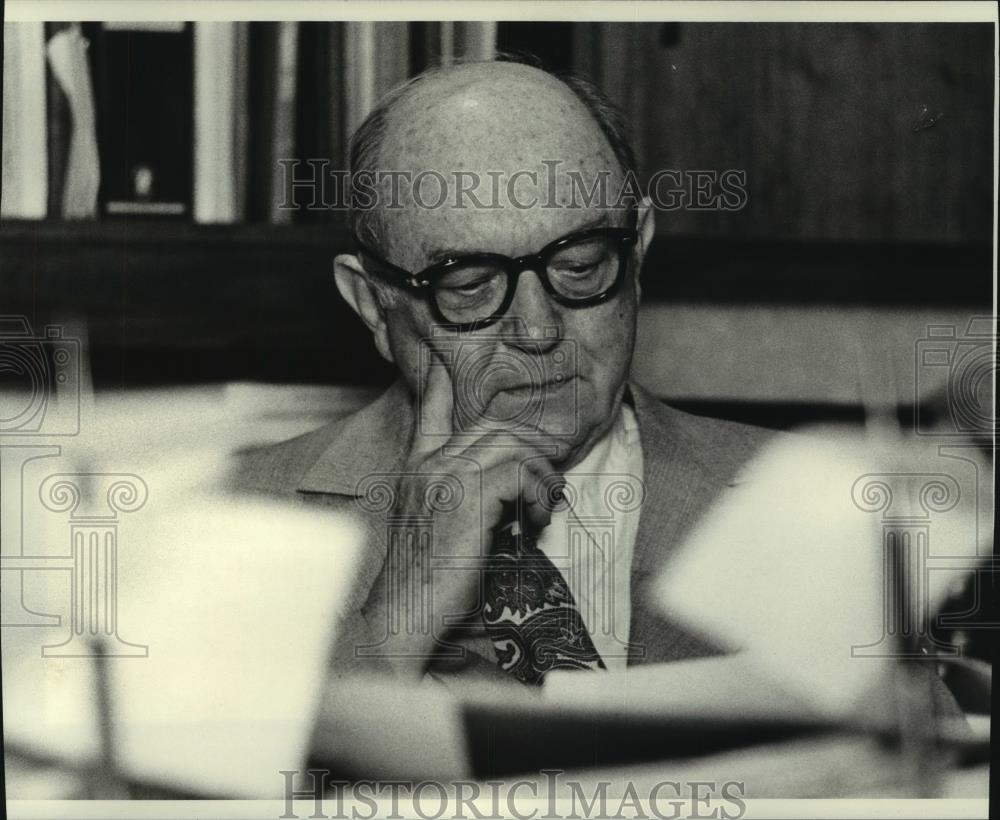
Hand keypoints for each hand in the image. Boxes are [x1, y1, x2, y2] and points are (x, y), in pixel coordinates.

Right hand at [361, 345, 562, 675]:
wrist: (403, 614)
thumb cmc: (422, 581)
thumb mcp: (432, 528)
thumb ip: (455, 498)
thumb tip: (502, 491)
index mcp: (416, 469)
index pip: (429, 410)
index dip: (441, 383)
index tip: (446, 364)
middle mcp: (428, 465)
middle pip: (491, 426)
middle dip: (530, 444)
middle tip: (550, 472)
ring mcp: (446, 478)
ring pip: (510, 445)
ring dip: (540, 472)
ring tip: (547, 500)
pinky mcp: (467, 498)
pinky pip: (519, 475)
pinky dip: (537, 494)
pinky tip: (537, 517)